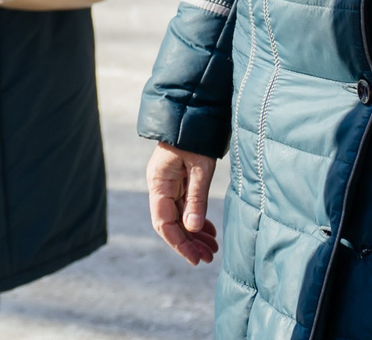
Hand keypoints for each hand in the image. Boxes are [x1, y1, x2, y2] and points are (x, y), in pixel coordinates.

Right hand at [145, 142, 219, 264]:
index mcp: (159, 183)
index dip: (179, 243)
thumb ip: (196, 199)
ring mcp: (169, 183)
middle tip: (208, 257)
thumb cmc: (195, 138)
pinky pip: (184, 206)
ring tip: (212, 248)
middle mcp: (160, 186)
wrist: (192, 112)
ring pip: (179, 216)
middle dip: (189, 242)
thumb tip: (192, 229)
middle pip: (171, 222)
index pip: (164, 222)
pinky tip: (209, 230)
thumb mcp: (200, 169)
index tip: (195, 258)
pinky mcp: (178, 180)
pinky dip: (196, 219)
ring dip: (194, 233)